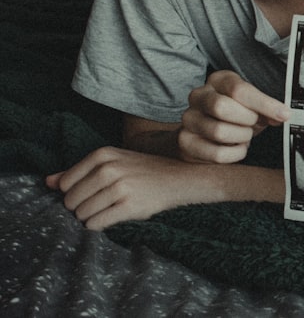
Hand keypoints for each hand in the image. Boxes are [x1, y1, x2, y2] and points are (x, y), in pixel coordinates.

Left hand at [45, 146, 199, 229]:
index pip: (65, 184)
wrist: (178, 179)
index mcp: (103, 155)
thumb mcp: (112, 162)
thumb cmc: (143, 171)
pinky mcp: (129, 206)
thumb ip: (79, 171)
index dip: (73, 193)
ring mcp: (119, 188)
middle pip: (71, 201)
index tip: (89, 194)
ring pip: (82, 214)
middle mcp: (109, 169)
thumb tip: (48, 182)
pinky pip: (96, 224)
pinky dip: (98, 226)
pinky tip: (111, 218)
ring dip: (89, 218)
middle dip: (80, 208)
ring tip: (107, 210)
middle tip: (100, 204)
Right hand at [180, 70, 288, 163]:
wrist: (206, 132)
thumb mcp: (252, 105)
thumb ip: (267, 108)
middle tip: (253, 123)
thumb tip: (282, 115)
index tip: (284, 114)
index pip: (239, 89)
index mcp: (218, 80)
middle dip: (246, 120)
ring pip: (219, 132)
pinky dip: (234, 153)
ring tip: (243, 135)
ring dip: (241, 137)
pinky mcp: (185, 141)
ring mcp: (189, 119)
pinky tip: (236, 147)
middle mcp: (199, 96)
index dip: (264, 104)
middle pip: (222, 107)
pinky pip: (216, 154)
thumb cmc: (235, 115)